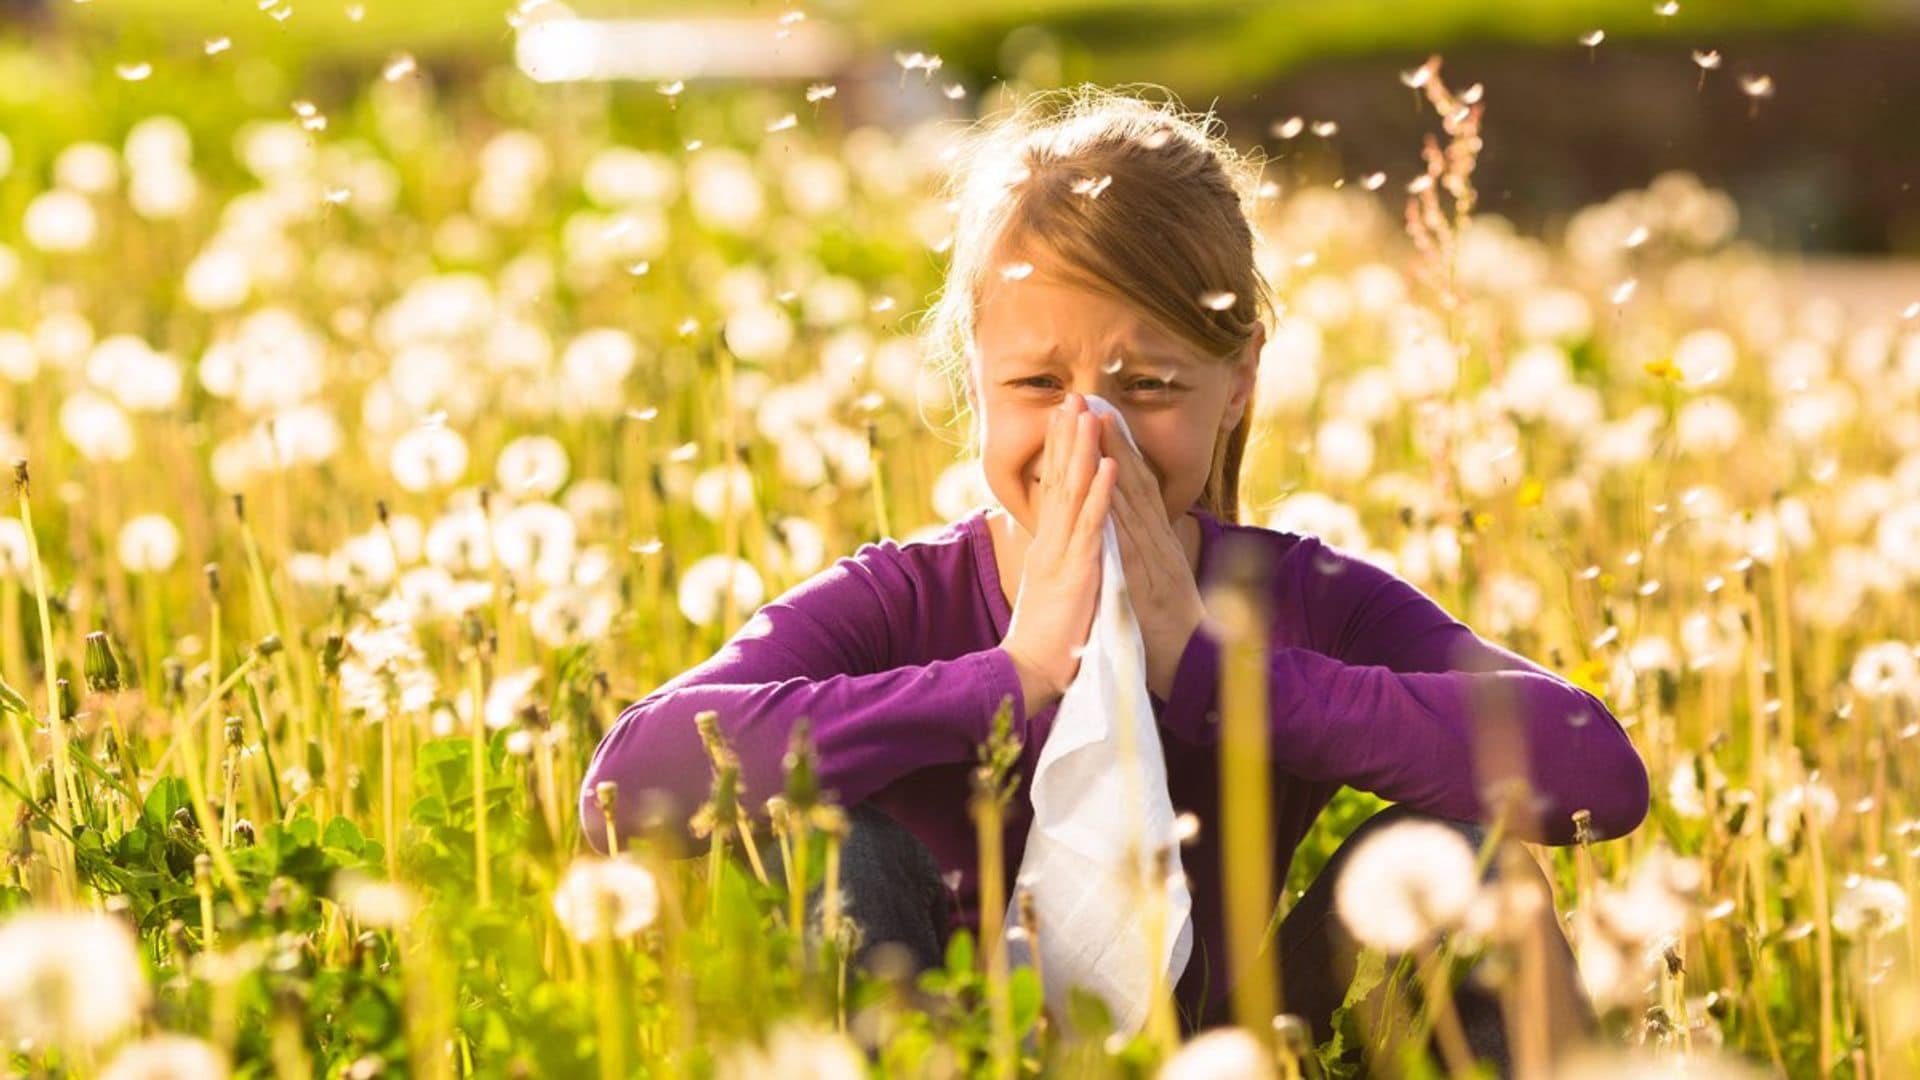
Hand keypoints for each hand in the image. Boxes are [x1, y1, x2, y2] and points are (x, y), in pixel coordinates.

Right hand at [998, 394, 1117, 715]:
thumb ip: (1057, 561)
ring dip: (1082, 451)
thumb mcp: (1051, 589)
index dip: (1060, 451)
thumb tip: (1060, 543)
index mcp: (1047, 546)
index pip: (1053, 488)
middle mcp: (1050, 542)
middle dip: (1066, 436)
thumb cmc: (1046, 638)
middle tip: (1072, 397)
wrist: (1030, 672)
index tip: (1065, 417)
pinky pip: (1092, 526)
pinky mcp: (1077, 571)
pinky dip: (1101, 493)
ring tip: (1089, 414)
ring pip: (1073, 492)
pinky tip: (1109, 465)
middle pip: (1059, 479)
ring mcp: (1062, 554)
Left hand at [1095, 411, 1206, 701]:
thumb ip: (1145, 554)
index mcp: (1156, 542)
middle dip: (1113, 439)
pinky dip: (1119, 510)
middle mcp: (1157, 542)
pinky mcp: (1147, 581)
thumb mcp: (1156, 583)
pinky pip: (1130, 541)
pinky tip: (1108, 483)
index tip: (1099, 415)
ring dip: (1114, 459)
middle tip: (1092, 399)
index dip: (1118, 449)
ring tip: (1096, 422)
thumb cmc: (1170, 630)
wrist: (1193, 669)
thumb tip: (1133, 532)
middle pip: (1133, 481)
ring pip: (1132, 500)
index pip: (1136, 487)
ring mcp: (1154, 558)